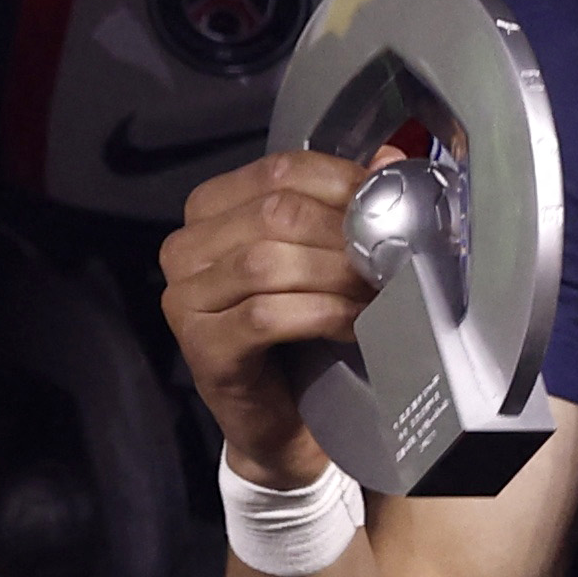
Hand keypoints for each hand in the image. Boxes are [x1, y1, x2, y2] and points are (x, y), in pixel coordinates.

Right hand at [159, 149, 375, 487]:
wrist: (286, 417)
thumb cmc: (305, 331)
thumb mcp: (327, 257)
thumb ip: (348, 206)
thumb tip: (392, 159)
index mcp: (210, 211)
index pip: (278, 170)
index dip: (343, 183)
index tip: (390, 209)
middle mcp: (184, 249)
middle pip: (275, 213)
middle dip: (346, 234)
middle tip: (392, 258)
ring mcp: (184, 299)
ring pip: (267, 262)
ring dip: (338, 276)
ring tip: (378, 294)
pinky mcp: (201, 346)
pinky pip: (265, 316)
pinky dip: (322, 315)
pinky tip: (352, 326)